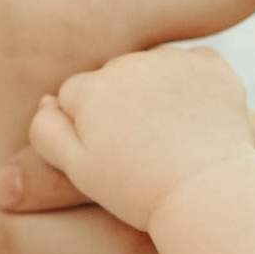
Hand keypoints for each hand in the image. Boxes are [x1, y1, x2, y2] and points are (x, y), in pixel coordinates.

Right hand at [25, 44, 254, 238]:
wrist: (210, 193)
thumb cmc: (139, 190)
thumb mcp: (80, 170)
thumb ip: (47, 133)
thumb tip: (44, 101)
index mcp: (90, 88)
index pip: (73, 94)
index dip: (86, 127)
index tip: (107, 153)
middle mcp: (128, 63)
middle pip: (111, 77)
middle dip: (118, 103)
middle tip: (140, 147)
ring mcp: (172, 60)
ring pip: (149, 68)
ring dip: (153, 90)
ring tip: (168, 136)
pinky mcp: (211, 64)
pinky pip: (190, 64)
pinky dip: (191, 84)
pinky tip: (195, 119)